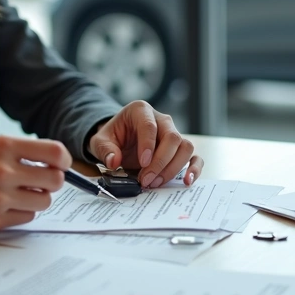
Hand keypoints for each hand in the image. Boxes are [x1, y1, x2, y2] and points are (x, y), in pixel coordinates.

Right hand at [0, 136, 71, 232]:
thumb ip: (22, 154)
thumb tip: (59, 165)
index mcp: (2, 147)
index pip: (54, 152)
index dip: (63, 160)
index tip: (60, 165)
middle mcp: (2, 171)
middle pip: (55, 180)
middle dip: (52, 182)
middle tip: (40, 182)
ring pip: (44, 201)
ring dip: (36, 198)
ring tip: (18, 194)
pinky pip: (27, 217)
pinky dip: (21, 212)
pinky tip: (4, 206)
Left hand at [88, 100, 203, 188]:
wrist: (120, 140)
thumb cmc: (112, 137)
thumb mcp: (100, 141)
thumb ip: (105, 150)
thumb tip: (114, 161)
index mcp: (141, 111)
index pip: (150, 125)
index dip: (148, 144)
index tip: (143, 163)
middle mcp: (162, 120)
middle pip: (172, 137)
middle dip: (160, 161)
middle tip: (146, 180)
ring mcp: (174, 134)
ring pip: (185, 147)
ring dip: (173, 168)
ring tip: (156, 183)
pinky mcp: (180, 149)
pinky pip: (194, 156)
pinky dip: (194, 169)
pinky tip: (188, 181)